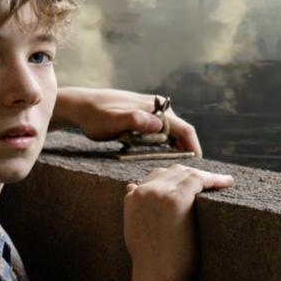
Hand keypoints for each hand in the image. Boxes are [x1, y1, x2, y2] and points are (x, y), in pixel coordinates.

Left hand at [53, 88, 202, 155]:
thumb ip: (135, 120)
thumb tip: (158, 125)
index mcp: (156, 109)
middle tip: (187, 174)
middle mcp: (158, 108)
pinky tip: (165, 157)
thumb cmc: (96, 116)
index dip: (193, 148)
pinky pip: (162, 133)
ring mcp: (152, 112)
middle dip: (187, 151)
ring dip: (177, 149)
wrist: (82, 105)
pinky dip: (167, 145)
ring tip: (178, 169)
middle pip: (181, 131)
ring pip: (172, 133)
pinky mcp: (145, 118)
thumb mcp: (113, 121)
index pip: (185, 129)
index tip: (197, 167)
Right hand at [124, 165, 233, 280]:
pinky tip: (226, 183)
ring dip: (205, 176)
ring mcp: (159, 192)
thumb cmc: (150, 258)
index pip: (157, 175)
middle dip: (191, 174)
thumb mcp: (133, 226)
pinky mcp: (176, 197)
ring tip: (221, 182)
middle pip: (173, 171)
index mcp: (133, 196)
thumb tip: (131, 186)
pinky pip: (199, 180)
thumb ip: (134, 205)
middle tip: (208, 181)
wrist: (156, 275)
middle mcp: (143, 189)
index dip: (176, 177)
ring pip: (187, 173)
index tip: (193, 182)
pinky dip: (214, 179)